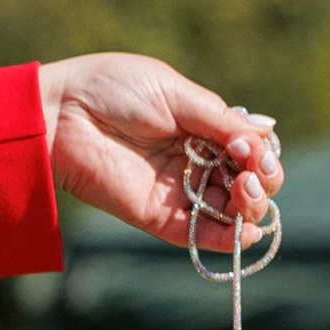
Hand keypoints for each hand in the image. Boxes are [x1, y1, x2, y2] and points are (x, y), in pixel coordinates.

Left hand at [39, 55, 282, 251]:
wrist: (62, 114)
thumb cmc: (112, 89)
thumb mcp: (174, 94)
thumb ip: (220, 119)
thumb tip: (267, 135)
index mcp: (201, 127)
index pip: (250, 149)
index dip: (262, 152)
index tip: (251, 146)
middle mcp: (194, 161)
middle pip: (248, 182)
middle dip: (263, 180)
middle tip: (251, 171)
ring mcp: (178, 191)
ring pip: (231, 212)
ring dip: (250, 207)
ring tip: (244, 190)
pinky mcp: (157, 217)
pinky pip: (198, 236)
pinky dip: (226, 239)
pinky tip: (242, 232)